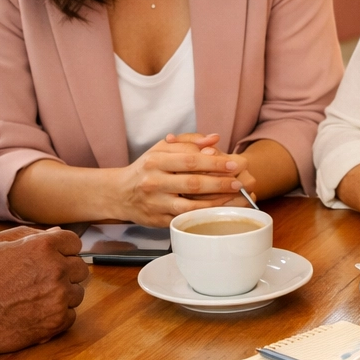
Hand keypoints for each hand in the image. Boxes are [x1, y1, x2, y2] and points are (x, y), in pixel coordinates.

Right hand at [0, 227, 90, 353]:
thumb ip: (28, 235)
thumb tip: (56, 232)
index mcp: (43, 246)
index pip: (74, 243)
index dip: (64, 251)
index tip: (55, 259)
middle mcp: (56, 269)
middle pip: (79, 268)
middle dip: (66, 273)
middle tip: (44, 281)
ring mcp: (59, 296)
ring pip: (77, 293)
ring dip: (63, 296)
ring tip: (38, 299)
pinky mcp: (57, 320)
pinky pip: (71, 315)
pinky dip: (58, 316)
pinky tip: (38, 314)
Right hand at [116, 133, 245, 225]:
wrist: (119, 193)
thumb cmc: (146, 168)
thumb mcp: (162, 149)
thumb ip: (189, 141)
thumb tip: (214, 139)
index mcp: (155, 161)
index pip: (189, 160)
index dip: (214, 162)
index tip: (234, 163)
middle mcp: (154, 182)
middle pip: (192, 183)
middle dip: (220, 183)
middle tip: (240, 182)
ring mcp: (156, 203)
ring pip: (191, 205)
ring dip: (216, 202)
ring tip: (236, 198)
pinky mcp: (159, 221)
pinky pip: (186, 219)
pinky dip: (205, 215)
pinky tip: (221, 211)